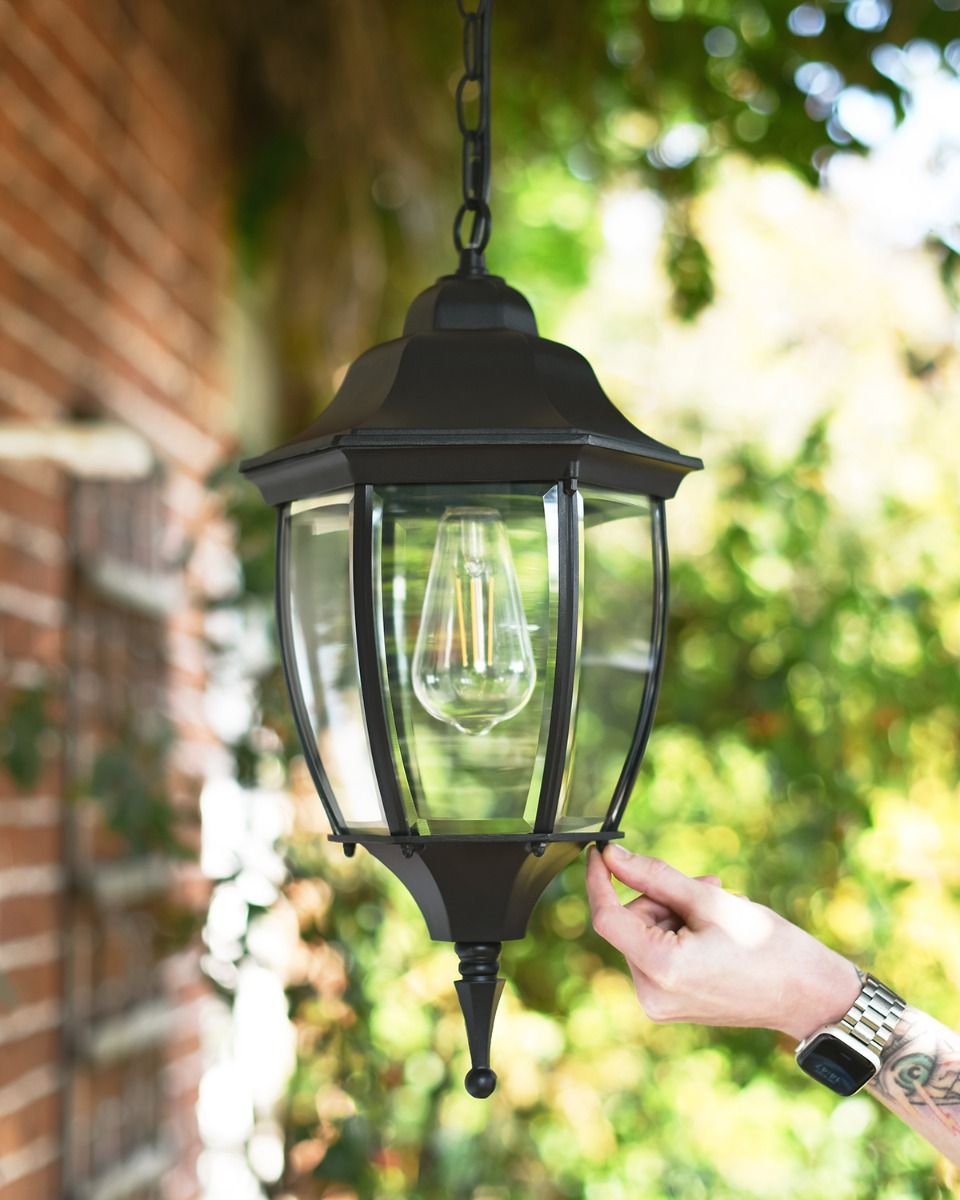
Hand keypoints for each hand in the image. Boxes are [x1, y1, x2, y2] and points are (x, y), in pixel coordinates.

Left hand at [585, 844, 860, 1040]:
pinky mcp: (669, 1005)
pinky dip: (677, 934)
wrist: (807, 994)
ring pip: (644, 936)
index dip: (599, 880)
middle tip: (707, 888)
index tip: (600, 852)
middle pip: (631, 923)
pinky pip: (657, 955)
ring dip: (674, 914)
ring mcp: (659, 1004)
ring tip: (718, 913)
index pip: (606, 917)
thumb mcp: (708, 900)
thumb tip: (614, 857)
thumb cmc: (767, 947)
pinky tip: (713, 931)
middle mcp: (651, 994)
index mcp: (660, 969)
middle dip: (662, 898)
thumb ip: (653, 876)